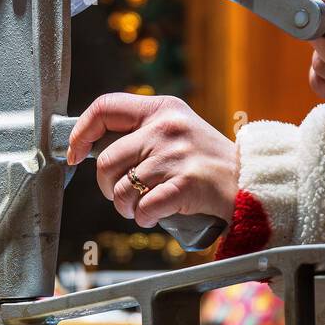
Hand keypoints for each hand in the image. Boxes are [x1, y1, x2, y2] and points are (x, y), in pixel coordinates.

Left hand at [66, 94, 237, 228]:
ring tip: (142, 207)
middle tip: (121, 195)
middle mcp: (167, 127)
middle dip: (107, 186)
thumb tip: (88, 146)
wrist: (250, 182)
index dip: (81, 132)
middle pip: (105, 160)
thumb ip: (139, 132)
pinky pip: (143, 207)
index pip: (105, 106)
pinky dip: (143, 218)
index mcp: (161, 108)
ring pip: (121, 189)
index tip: (74, 153)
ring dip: (126, 207)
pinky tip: (153, 215)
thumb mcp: (176, 130)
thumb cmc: (205, 161)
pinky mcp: (186, 184)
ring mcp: (176, 155)